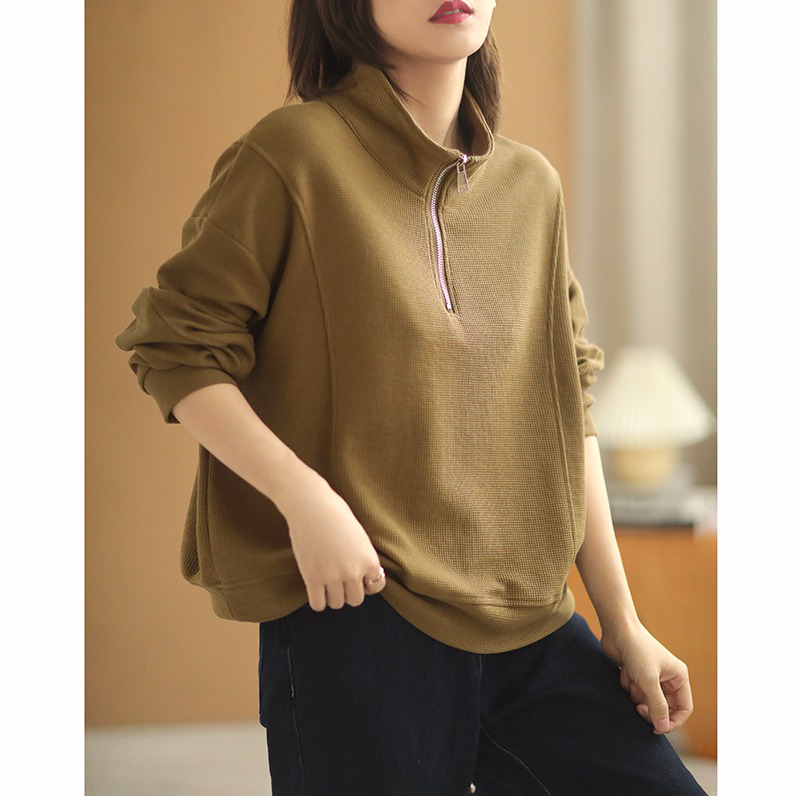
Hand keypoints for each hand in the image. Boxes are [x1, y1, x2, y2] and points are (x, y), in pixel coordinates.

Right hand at [284, 472, 385, 610]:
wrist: (312, 506)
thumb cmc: (335, 514)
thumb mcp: (359, 536)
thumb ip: (361, 557)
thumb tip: (359, 576)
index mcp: (370, 559)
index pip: (376, 586)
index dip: (366, 583)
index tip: (358, 578)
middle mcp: (354, 572)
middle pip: (355, 600)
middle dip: (348, 592)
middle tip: (339, 580)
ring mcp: (333, 577)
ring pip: (336, 604)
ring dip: (332, 596)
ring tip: (325, 582)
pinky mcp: (312, 578)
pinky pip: (318, 605)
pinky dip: (317, 601)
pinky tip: (315, 588)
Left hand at [600, 621, 694, 734]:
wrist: (617, 630)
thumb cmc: (637, 650)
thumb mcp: (648, 681)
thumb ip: (657, 706)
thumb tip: (664, 728)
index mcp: (679, 677)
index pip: (684, 708)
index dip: (672, 721)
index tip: (657, 728)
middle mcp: (668, 677)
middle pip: (664, 707)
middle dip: (650, 707)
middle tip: (639, 708)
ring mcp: (652, 676)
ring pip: (647, 700)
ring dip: (637, 694)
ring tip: (632, 678)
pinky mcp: (637, 674)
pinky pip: (635, 692)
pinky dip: (629, 685)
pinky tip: (625, 671)